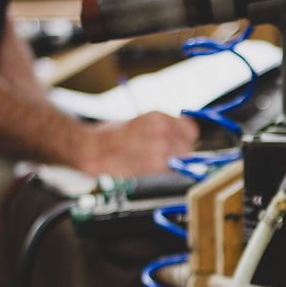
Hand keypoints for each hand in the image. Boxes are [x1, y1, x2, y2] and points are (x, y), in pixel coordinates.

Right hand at [81, 111, 200, 175]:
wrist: (95, 150)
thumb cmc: (113, 136)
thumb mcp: (141, 121)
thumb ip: (164, 127)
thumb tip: (183, 134)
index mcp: (158, 117)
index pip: (190, 128)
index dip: (185, 136)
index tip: (181, 140)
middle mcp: (163, 130)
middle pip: (189, 144)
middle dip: (181, 149)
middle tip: (167, 153)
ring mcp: (162, 147)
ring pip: (183, 157)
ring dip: (175, 160)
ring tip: (156, 160)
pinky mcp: (158, 164)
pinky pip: (174, 168)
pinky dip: (168, 169)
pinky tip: (153, 166)